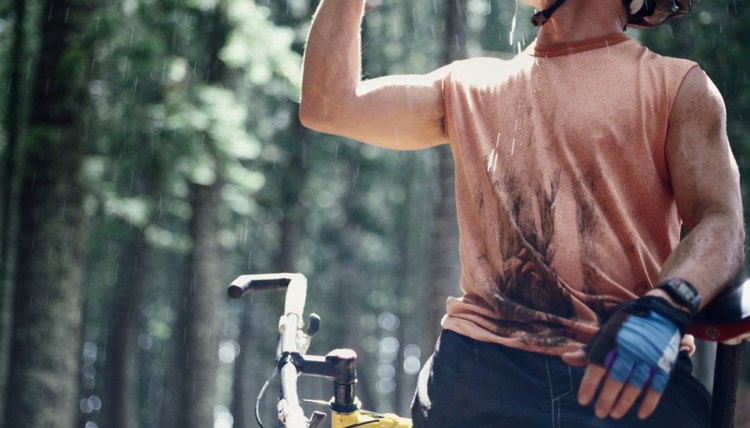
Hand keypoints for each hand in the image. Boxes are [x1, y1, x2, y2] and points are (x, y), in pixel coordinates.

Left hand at [562, 297, 689, 419]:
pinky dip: (649, 401)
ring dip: (624, 402)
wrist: (660, 312)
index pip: (597, 365)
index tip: (583, 400)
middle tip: (599, 413)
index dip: (589, 384)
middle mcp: (629, 348)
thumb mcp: (605, 333)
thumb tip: (565, 359)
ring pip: (635, 384)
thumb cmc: (625, 326)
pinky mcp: (664, 363)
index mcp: (611, 339)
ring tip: (614, 414)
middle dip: (606, 398)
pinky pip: (657, 386)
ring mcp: (648, 356)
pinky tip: (640, 414)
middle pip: (616, 377)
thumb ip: (587, 350)